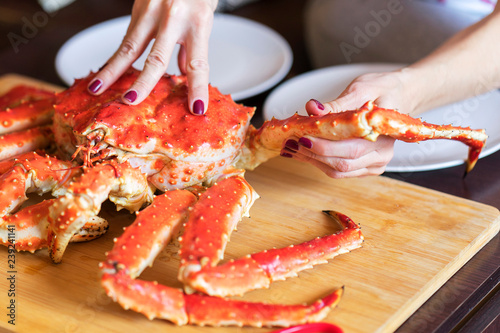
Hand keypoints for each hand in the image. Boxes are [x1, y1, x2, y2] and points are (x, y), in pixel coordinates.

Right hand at [87, 0, 217, 114]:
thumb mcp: (204, 17)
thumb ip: (193, 47)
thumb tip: (180, 73)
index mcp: (198, 23)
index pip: (198, 64)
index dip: (197, 88)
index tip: (196, 109)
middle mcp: (173, 18)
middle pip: (157, 58)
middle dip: (143, 82)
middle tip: (131, 101)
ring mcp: (152, 12)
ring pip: (130, 46)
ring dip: (112, 70)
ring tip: (97, 88)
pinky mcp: (138, 8)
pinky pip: (127, 37)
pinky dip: (117, 56)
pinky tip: (106, 70)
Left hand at [280, 70, 411, 177]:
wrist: (401, 95)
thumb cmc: (383, 89)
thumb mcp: (360, 88)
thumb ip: (337, 103)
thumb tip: (313, 109)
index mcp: (384, 134)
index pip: (350, 149)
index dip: (323, 146)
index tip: (302, 137)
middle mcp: (382, 154)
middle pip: (342, 164)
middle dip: (313, 155)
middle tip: (290, 142)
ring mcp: (375, 164)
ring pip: (338, 171)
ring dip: (312, 161)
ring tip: (292, 148)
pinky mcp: (366, 167)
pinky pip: (339, 171)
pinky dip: (319, 163)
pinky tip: (303, 152)